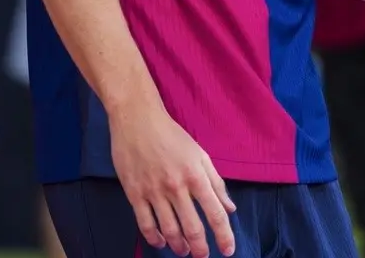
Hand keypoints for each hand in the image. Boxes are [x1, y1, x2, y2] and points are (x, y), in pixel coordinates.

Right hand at [110, 101, 237, 256]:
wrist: (137, 120)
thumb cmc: (171, 135)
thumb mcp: (200, 154)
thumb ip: (216, 182)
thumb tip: (230, 208)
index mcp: (196, 175)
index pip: (215, 213)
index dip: (224, 236)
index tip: (228, 250)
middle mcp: (177, 187)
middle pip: (192, 228)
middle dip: (200, 248)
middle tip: (203, 256)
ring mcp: (154, 191)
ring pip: (169, 230)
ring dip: (179, 247)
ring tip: (184, 251)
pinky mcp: (134, 193)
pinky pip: (145, 224)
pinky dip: (155, 238)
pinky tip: (161, 242)